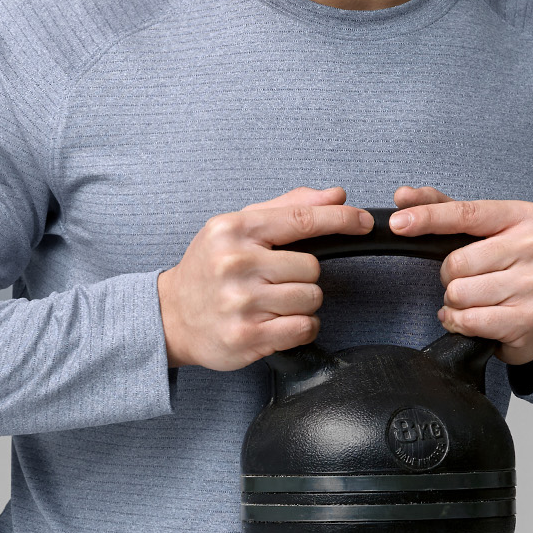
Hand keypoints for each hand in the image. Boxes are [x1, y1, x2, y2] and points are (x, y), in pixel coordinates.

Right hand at [157, 188, 374, 370]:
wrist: (169, 316)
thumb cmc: (208, 269)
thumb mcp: (237, 227)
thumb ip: (287, 208)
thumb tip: (335, 196)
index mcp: (234, 230)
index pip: (301, 219)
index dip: (340, 219)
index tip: (362, 221)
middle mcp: (235, 264)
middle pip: (312, 267)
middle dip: (304, 276)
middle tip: (276, 281)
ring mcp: (240, 302)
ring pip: (310, 299)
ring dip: (302, 304)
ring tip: (272, 303)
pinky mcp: (246, 336)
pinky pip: (303, 328)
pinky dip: (301, 328)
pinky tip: (278, 323)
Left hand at [388, 187, 532, 364]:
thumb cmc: (504, 267)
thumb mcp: (480, 231)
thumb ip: (443, 208)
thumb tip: (404, 196)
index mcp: (525, 216)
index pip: (466, 214)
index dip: (428, 218)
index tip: (398, 222)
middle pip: (457, 261)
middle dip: (449, 275)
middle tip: (468, 279)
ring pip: (459, 292)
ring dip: (455, 302)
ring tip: (475, 299)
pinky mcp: (528, 317)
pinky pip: (469, 320)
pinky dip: (459, 322)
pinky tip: (473, 318)